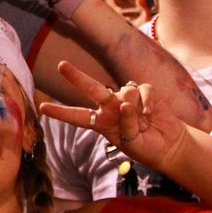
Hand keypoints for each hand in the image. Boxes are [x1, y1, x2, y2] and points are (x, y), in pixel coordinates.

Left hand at [40, 61, 184, 169]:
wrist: (169, 146)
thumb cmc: (145, 147)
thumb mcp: (131, 143)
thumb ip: (125, 126)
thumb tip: (125, 104)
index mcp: (101, 122)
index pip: (78, 116)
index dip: (61, 112)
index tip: (42, 108)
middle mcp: (110, 107)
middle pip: (92, 89)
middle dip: (77, 77)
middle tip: (61, 66)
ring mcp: (127, 98)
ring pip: (124, 93)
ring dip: (134, 109)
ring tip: (143, 123)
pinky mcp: (145, 92)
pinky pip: (143, 91)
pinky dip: (147, 103)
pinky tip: (151, 114)